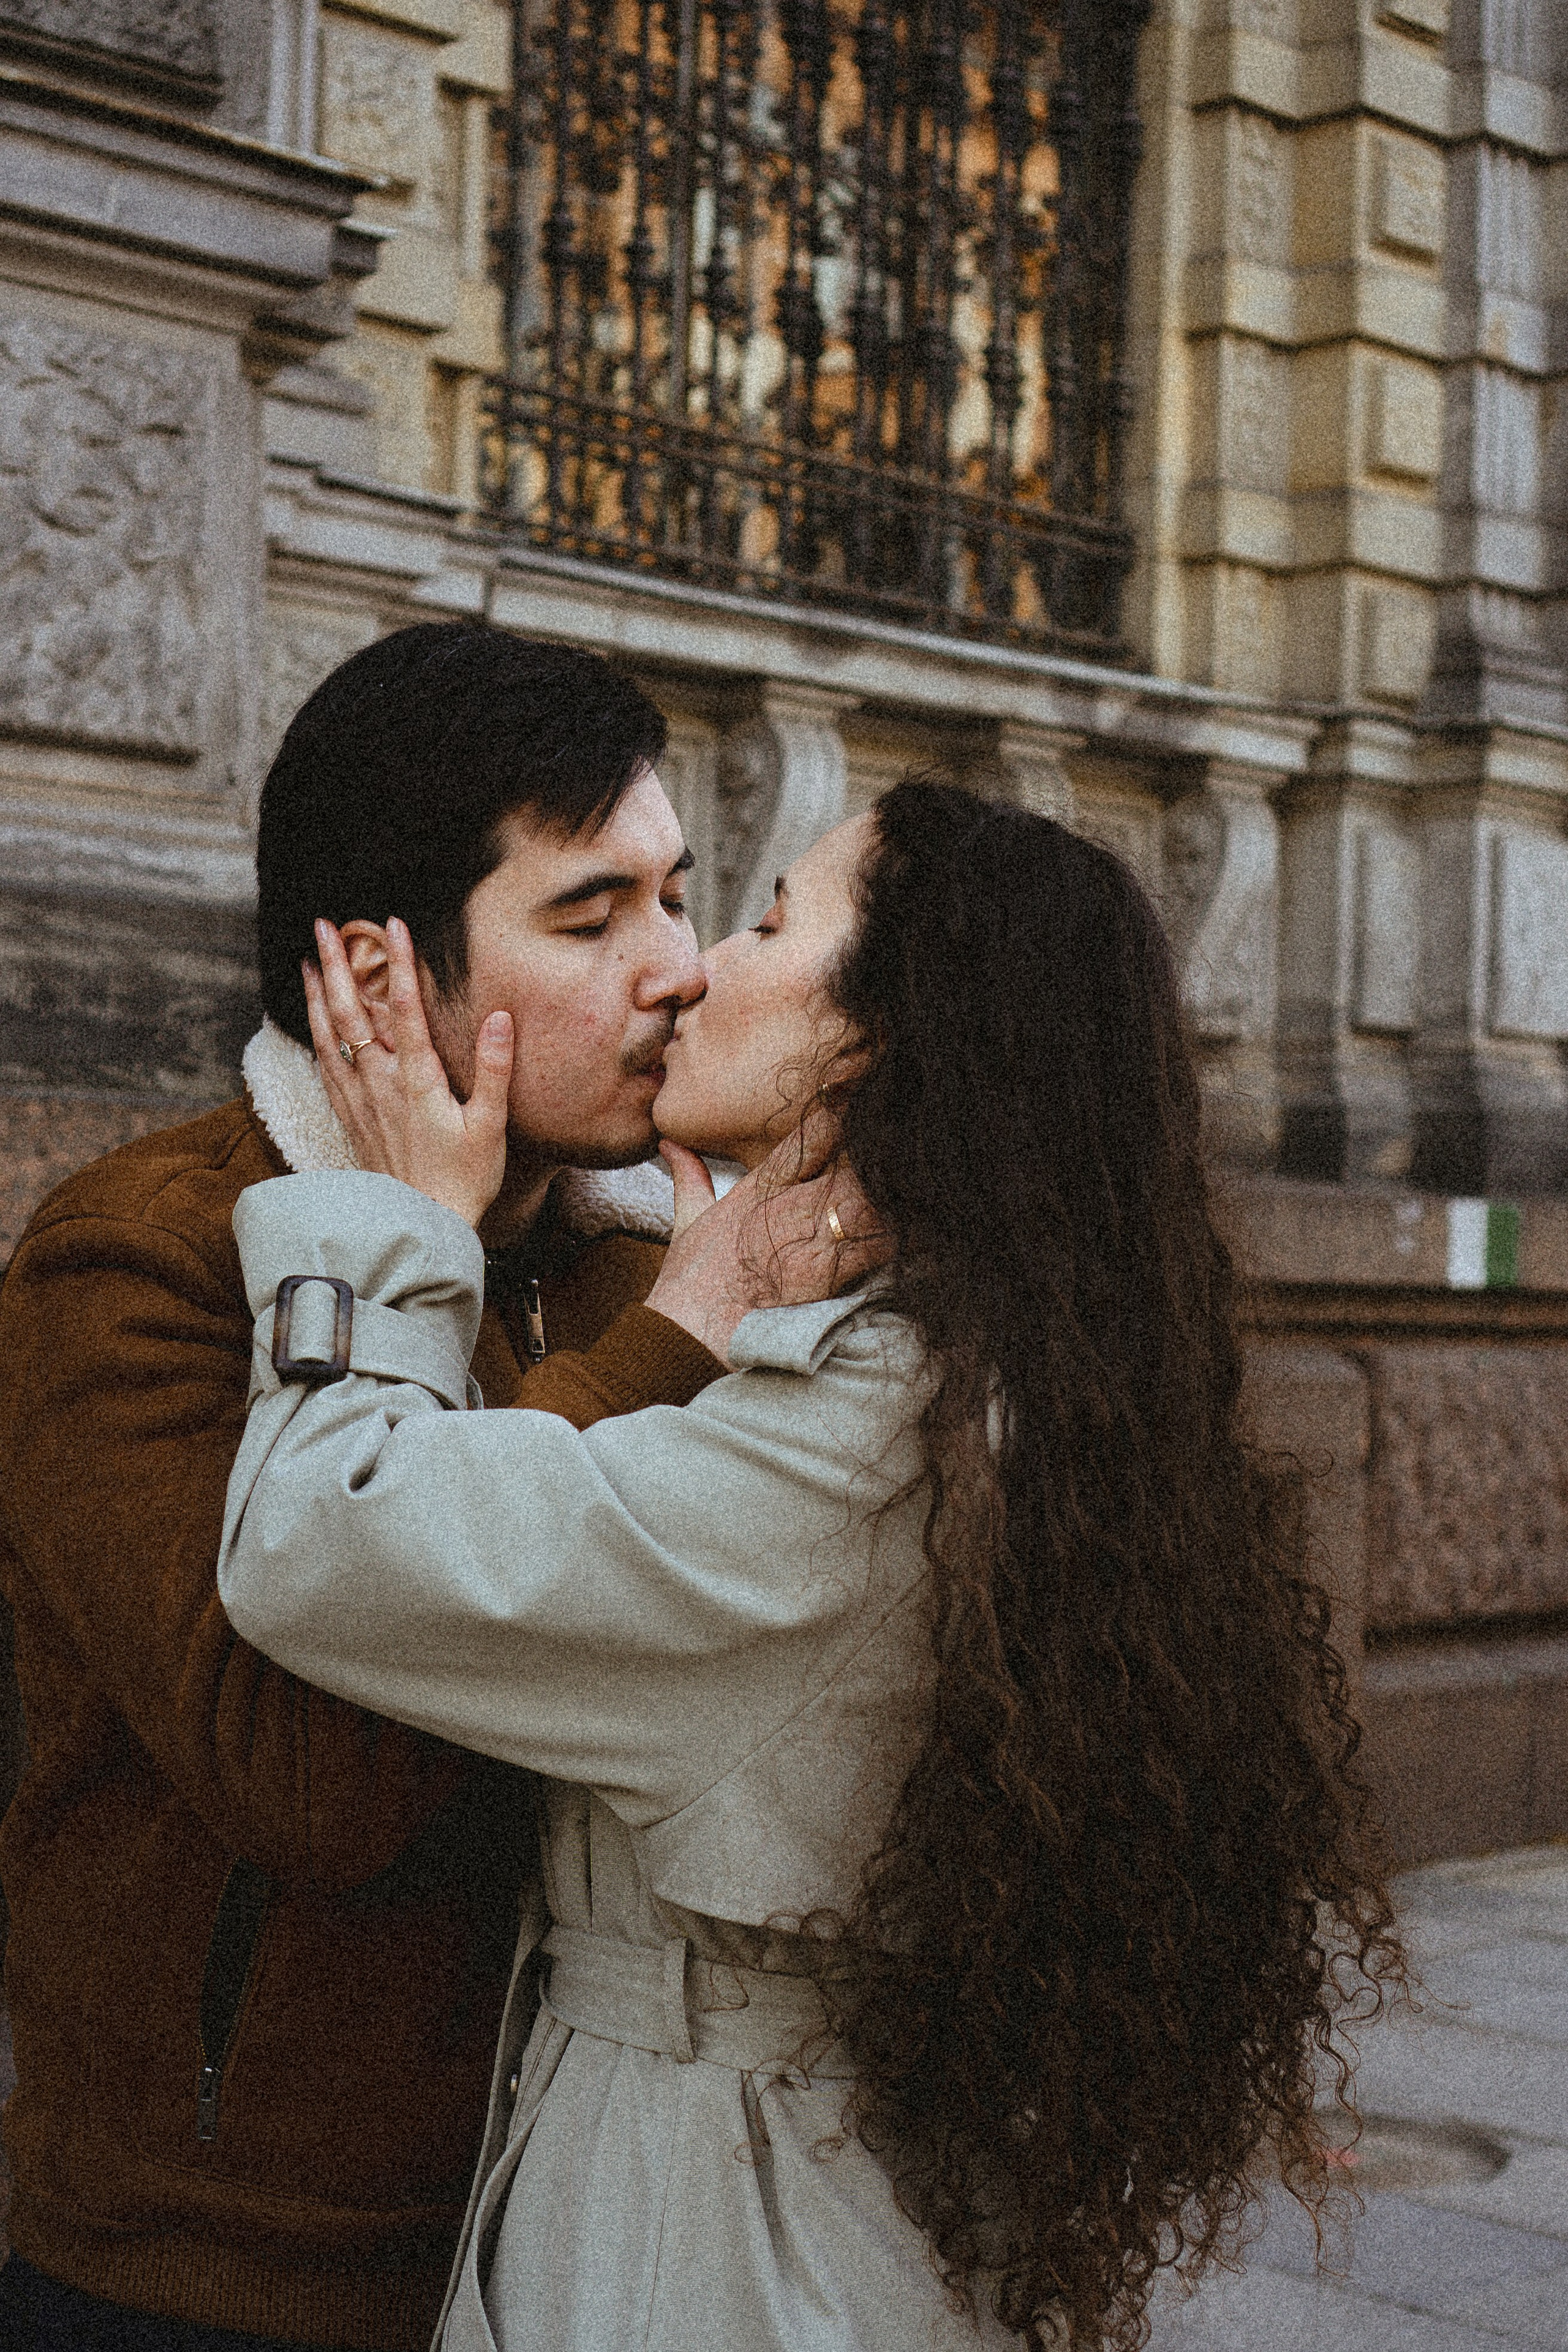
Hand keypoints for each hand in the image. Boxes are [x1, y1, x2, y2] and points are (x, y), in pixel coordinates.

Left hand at [304, 917, 512, 1228]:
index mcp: (417, 1081)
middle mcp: (380, 1084)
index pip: (405, 1008)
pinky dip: (316, 1035)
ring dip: (317, 994)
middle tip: (325, 925)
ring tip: (309, 959)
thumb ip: (494, 1070)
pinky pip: (326, 1067)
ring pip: (330, 1036)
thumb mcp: (491, 1126)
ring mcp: (360, 1100)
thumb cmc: (464, 1180)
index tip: (394, 923)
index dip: (400, 963)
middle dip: (338, 965)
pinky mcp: (351, 1118)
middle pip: (352, 1013)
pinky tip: (312, 1021)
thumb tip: (499, 1018)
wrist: (420, 1226)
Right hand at [646, 1108, 889, 1364]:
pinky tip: (915, 1241)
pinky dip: (897, 1241)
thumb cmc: (687, 1288)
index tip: (861, 1112)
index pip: (810, 1137)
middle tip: (901, 1164)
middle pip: (852, 1163)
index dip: (842, 1120)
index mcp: (758, 1189)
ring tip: (913, 1201)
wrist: (686, 1337)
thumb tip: (671, 1142)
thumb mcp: (686, 1223)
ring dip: (892, 1200)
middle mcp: (785, 1206)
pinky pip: (875, 1247)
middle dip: (879, 1163)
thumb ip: (689, 1178)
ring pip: (869, 1200)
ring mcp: (806, 1238)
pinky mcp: (826, 1274)